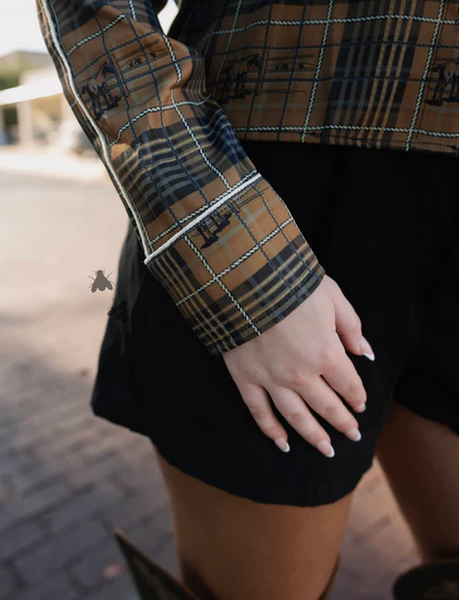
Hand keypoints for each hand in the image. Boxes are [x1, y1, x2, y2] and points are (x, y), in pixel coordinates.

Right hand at [222, 275, 374, 457]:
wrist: (245, 280)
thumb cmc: (293, 284)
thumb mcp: (332, 297)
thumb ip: (351, 328)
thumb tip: (366, 353)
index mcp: (327, 354)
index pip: (349, 384)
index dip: (358, 397)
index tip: (361, 404)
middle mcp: (302, 375)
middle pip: (327, 406)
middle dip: (343, 422)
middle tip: (353, 435)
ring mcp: (271, 380)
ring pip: (296, 417)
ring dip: (314, 436)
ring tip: (327, 451)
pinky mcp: (246, 379)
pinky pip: (259, 412)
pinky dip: (271, 431)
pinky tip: (283, 444)